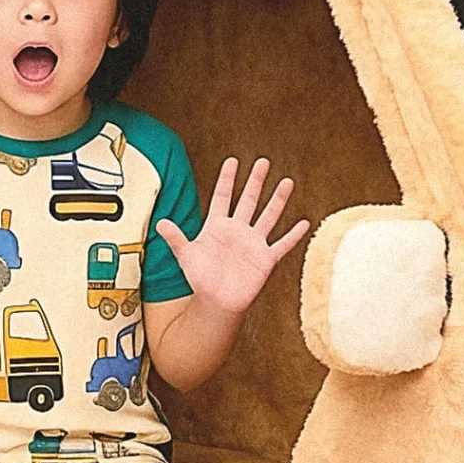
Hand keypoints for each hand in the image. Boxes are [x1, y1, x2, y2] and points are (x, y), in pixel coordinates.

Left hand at [157, 157, 308, 314]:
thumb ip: (176, 238)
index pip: (223, 197)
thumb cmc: (200, 278)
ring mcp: (253, 243)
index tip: (233, 160)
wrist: (216, 301)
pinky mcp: (265, 259)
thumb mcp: (186, 256)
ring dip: (278, 200)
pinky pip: (282, 245)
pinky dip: (293, 235)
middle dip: (256, 181)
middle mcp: (238, 230)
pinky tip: (304, 223)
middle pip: (249, 200)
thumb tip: (159, 223)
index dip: (227, 179)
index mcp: (217, 226)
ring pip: (269, 216)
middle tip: (263, 161)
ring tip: (287, 182)